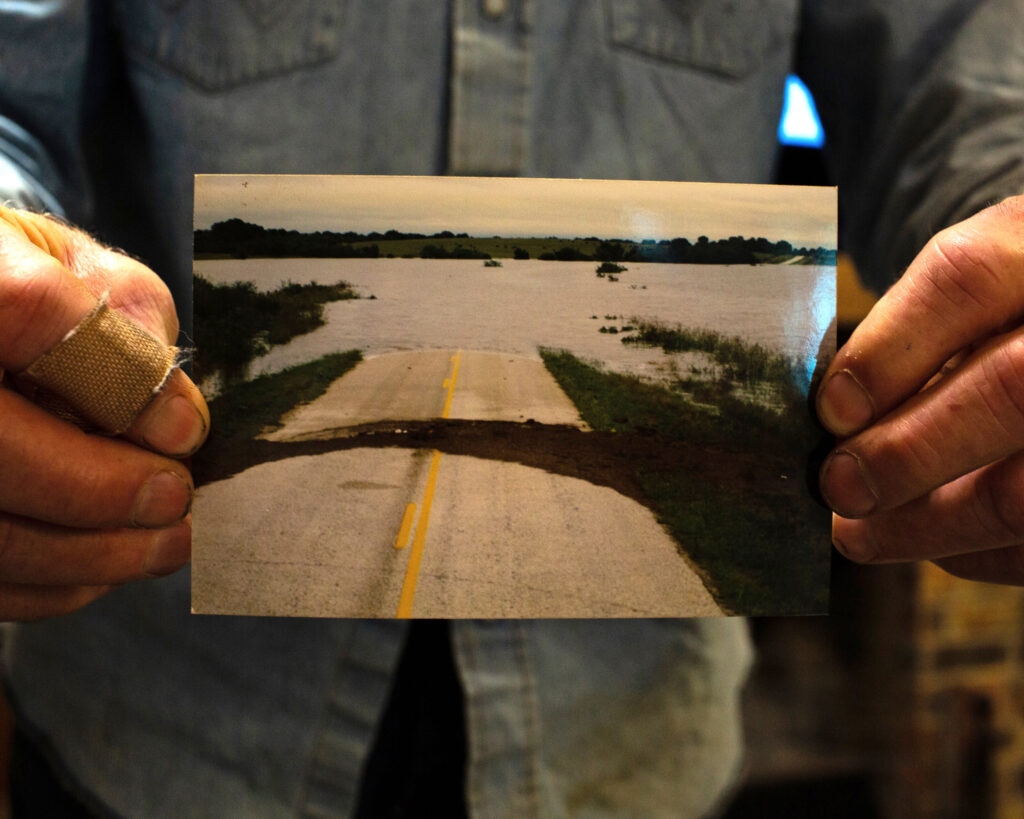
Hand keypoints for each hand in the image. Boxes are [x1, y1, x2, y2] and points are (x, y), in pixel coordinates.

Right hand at [0, 207, 208, 618]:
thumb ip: (128, 308)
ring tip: (166, 542)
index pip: (28, 310)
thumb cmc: (19, 286)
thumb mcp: (72, 263)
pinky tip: (103, 565)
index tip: (187, 429)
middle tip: (175, 498)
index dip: (120, 382)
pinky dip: (47, 585)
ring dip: (88, 554)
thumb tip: (174, 406)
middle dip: (101, 489)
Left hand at [817, 194, 1023, 583]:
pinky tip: (927, 538)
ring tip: (858, 532)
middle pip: (1010, 387)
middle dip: (908, 451)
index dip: (889, 350)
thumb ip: (909, 338)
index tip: (831, 410)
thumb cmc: (1002, 311)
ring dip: (930, 522)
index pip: (966, 280)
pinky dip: (973, 548)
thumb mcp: (966, 290)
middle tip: (837, 486)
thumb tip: (833, 426)